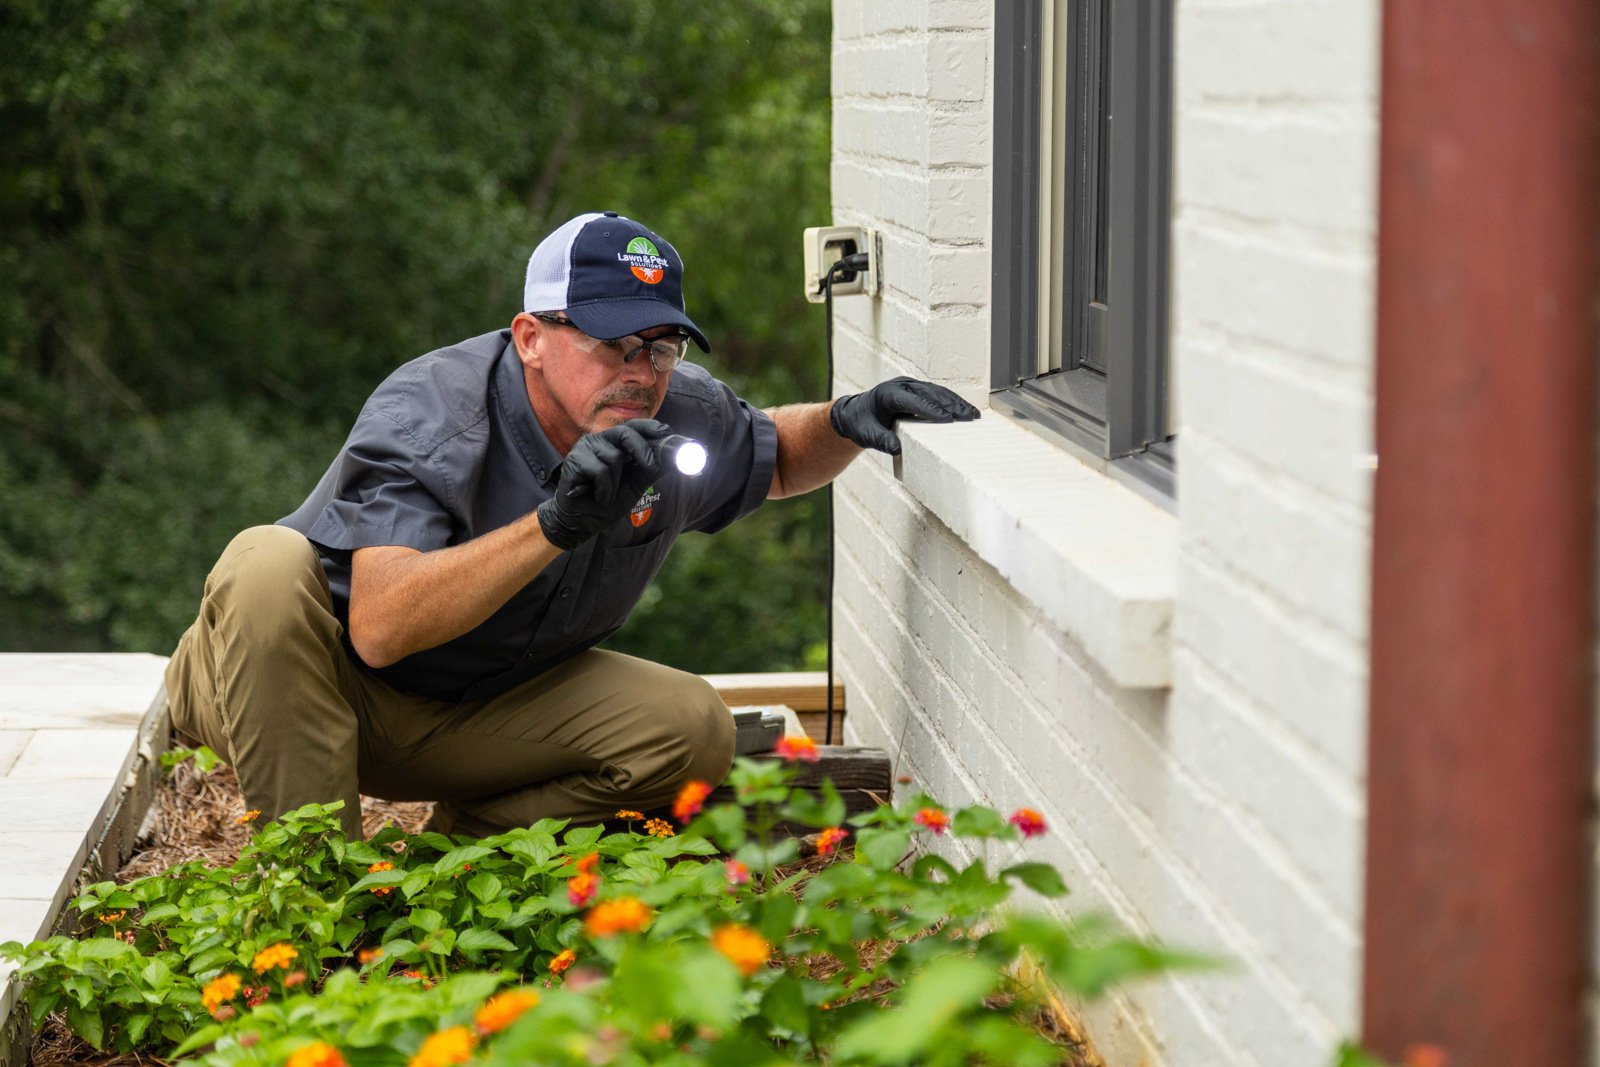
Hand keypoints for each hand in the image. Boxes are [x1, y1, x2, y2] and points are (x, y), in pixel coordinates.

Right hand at [535, 420, 671, 549]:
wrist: (582, 521)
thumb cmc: (607, 501)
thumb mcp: (635, 485)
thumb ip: (651, 470)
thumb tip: (675, 459)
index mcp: (614, 443)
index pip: (634, 427)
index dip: (650, 427)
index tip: (667, 431)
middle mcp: (600, 441)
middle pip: (625, 433)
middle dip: (642, 450)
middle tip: (651, 466)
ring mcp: (585, 448)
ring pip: (614, 457)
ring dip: (616, 483)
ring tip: (607, 494)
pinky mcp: (574, 461)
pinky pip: (600, 472)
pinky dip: (604, 490)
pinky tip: (596, 497)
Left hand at [828, 377, 980, 454]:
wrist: (856, 413)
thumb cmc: (861, 424)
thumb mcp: (867, 435)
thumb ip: (881, 440)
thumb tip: (896, 448)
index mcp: (888, 395)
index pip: (914, 402)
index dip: (932, 410)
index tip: (948, 419)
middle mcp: (901, 386)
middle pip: (930, 394)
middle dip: (951, 405)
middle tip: (968, 418)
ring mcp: (910, 385)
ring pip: (937, 391)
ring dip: (956, 402)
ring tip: (972, 415)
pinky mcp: (917, 389)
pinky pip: (937, 393)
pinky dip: (951, 401)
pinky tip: (964, 409)